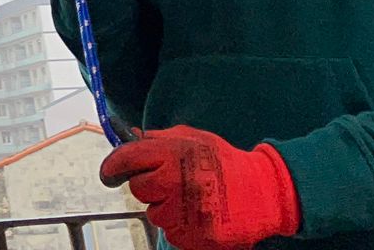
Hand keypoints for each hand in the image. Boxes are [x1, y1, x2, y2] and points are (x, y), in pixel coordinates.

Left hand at [101, 125, 299, 249]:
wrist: (263, 194)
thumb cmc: (226, 164)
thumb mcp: (192, 139)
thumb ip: (158, 139)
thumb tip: (131, 136)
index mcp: (171, 154)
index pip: (125, 159)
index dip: (113, 166)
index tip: (110, 173)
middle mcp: (173, 183)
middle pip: (138, 189)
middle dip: (150, 186)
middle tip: (172, 182)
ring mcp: (182, 212)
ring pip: (154, 214)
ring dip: (166, 208)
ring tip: (192, 199)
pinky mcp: (192, 236)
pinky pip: (171, 233)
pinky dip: (180, 226)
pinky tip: (198, 215)